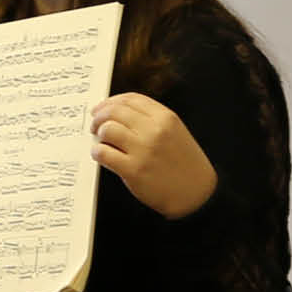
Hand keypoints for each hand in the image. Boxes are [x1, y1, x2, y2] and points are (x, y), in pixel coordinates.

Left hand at [90, 93, 217, 218]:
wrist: (196, 193)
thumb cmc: (183, 163)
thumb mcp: (175, 132)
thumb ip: (151, 119)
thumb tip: (118, 112)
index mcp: (166, 117)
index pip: (130, 99)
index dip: (111, 102)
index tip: (101, 108)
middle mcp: (155, 130)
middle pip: (115, 111)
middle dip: (99, 117)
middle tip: (95, 126)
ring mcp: (143, 149)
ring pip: (107, 129)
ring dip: (98, 135)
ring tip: (101, 142)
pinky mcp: (133, 169)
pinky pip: (103, 153)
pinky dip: (97, 152)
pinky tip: (101, 155)